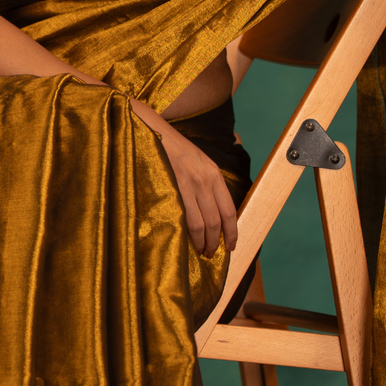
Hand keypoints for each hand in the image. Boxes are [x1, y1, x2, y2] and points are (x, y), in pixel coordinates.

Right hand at [130, 100, 237, 256]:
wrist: (152, 131)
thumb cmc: (173, 148)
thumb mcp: (199, 160)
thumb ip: (208, 181)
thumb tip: (214, 207)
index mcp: (214, 173)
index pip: (230, 209)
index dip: (232, 231)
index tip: (230, 245)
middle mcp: (206, 179)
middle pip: (217, 220)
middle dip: (216, 241)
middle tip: (211, 253)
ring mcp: (190, 184)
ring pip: (202, 223)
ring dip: (203, 241)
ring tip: (200, 251)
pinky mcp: (174, 187)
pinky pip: (186, 217)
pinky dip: (189, 234)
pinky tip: (187, 241)